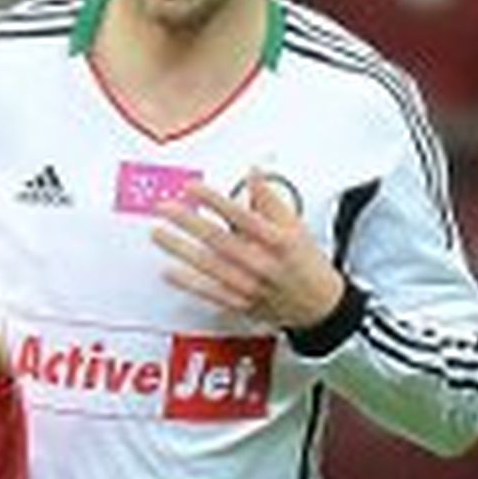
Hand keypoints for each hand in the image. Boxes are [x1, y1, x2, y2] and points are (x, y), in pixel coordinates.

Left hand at [153, 173, 345, 329]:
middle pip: (219, 240)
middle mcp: (261, 263)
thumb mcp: (295, 226)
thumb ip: (270, 199)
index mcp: (277, 240)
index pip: (240, 215)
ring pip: (209, 266)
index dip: (214, 201)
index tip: (192, 188)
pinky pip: (210, 293)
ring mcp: (249, 285)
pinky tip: (169, 271)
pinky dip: (189, 283)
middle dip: (188, 222)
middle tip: (165, 208)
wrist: (319, 306)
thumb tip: (255, 172)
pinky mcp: (241, 303)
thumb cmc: (306, 263)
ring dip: (181, 249)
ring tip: (158, 233)